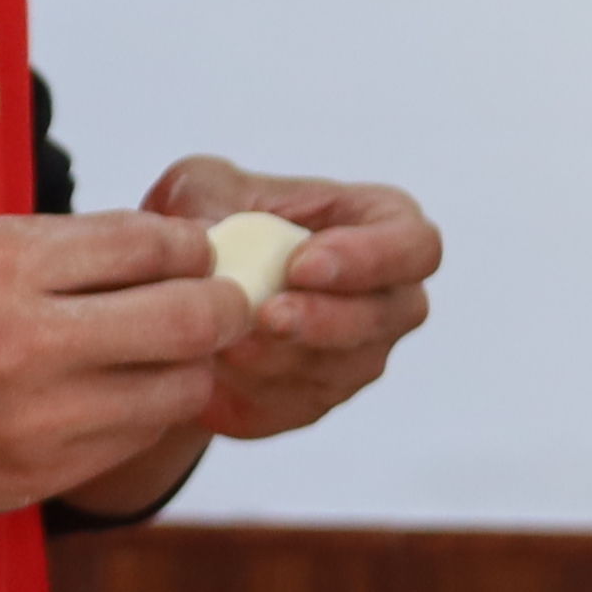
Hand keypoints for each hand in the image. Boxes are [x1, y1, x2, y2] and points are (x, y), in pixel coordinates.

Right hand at [0, 208, 244, 531]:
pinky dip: (138, 414)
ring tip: (160, 352)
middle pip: (194, 320)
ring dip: (185, 367)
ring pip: (177, 390)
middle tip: (216, 300)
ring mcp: (31, 422)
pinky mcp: (29, 478)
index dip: (189, 244)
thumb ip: (41, 249)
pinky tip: (111, 394)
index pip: (152, 244)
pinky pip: (129, 441)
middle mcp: (22, 342)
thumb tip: (147, 249)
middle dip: (220, 304)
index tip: (191, 249)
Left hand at [157, 155, 434, 441]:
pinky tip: (214, 368)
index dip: (371, 259)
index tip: (302, 264)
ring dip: (280, 357)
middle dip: (326, 320)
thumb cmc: (208, 218)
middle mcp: (386, 298)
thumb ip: (211, 199)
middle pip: (388, 318)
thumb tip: (210, 234)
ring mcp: (357, 355)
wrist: (176, 286)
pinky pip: (296, 406)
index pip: (415, 245)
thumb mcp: (201, 186)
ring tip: (222, 340)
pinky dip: (254, 390)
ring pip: (340, 369)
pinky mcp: (314, 400)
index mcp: (381, 225)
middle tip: (268, 315)